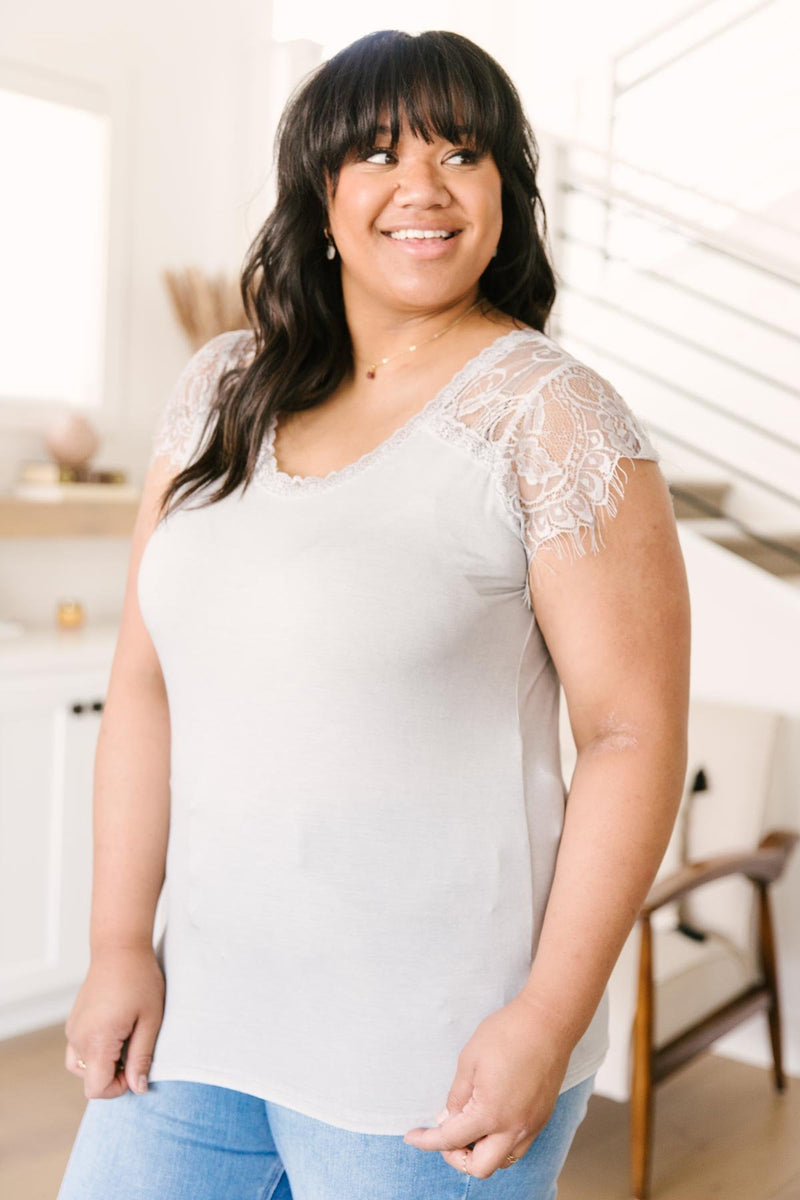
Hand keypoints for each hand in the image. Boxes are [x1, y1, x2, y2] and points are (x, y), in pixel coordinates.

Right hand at [64, 944, 164, 1099]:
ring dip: (102, 1064)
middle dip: (112, 1076)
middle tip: (134, 1050)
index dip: (117, 1088)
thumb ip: (141, 1057)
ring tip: (125, 1041)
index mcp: (96, 1041)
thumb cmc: (139, 980)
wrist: (120, 948)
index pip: (96, 1089)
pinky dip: (95, 1051)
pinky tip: (116, 1031)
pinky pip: (78, 1049)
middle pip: (88, 1080)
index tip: (135, 1069)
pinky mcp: (73, 1021)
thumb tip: (138, 1087)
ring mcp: (73, 1029)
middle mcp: (78, 1038)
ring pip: (81, 1067)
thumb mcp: (150, 1020)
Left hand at [402, 991, 574, 1178]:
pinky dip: (499, 1141)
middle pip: (480, 1168)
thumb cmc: (507, 1034)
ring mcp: (532, 1125)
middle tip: (445, 1134)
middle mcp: (514, 1129)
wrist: (548, 1021)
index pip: (451, 1140)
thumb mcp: (469, 1060)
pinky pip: (518, 1145)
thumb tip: (447, 1119)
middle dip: (457, 1157)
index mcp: (491, 1115)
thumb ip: (456, 1096)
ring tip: (468, 1126)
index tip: (412, 1136)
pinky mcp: (542, 1117)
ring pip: (503, 1160)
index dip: (427, 1141)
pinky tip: (490, 1118)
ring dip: (481, 1152)